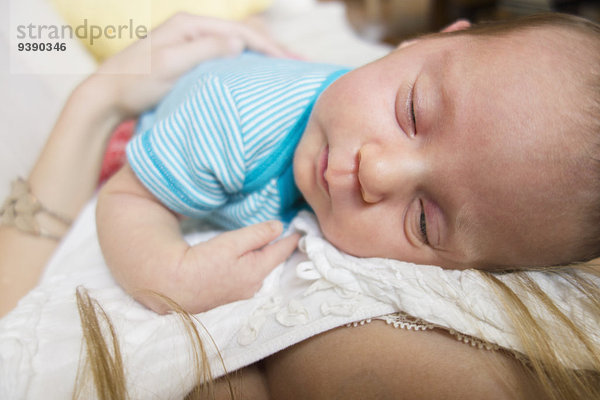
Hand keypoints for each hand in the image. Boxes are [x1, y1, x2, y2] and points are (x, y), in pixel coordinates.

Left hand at [86, 13, 290, 117]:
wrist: (108, 94)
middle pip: (242, 33)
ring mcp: (191, 41)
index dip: (267, 46)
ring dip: (261, 54)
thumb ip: (205, 50)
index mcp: (190, 24)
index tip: (288, 63)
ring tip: (285, 67)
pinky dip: (246, 62)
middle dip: (271, 47)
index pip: (239, 31)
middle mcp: (193, 28)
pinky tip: (257, 73)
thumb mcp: (170, 65)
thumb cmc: (136, 82)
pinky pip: (226, 55)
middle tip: (297, 63)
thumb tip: (240, 42)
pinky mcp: (190, 56)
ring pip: (236, 44)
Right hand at [168, 221, 299, 312]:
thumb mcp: (232, 243)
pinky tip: (245, 262)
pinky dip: (250, 266)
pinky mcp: (225, 295)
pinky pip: (246, 277)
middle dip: (279, 250)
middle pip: (270, 263)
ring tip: (269, 247)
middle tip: (288, 237)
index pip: (280, 252)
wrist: (172, 288)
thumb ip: (257, 235)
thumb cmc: (201, 263)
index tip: (300, 231)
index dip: (290, 240)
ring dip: (264, 259)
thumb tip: (279, 226)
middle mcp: (252, 286)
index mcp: (257, 271)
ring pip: (258, 271)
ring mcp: (239, 293)